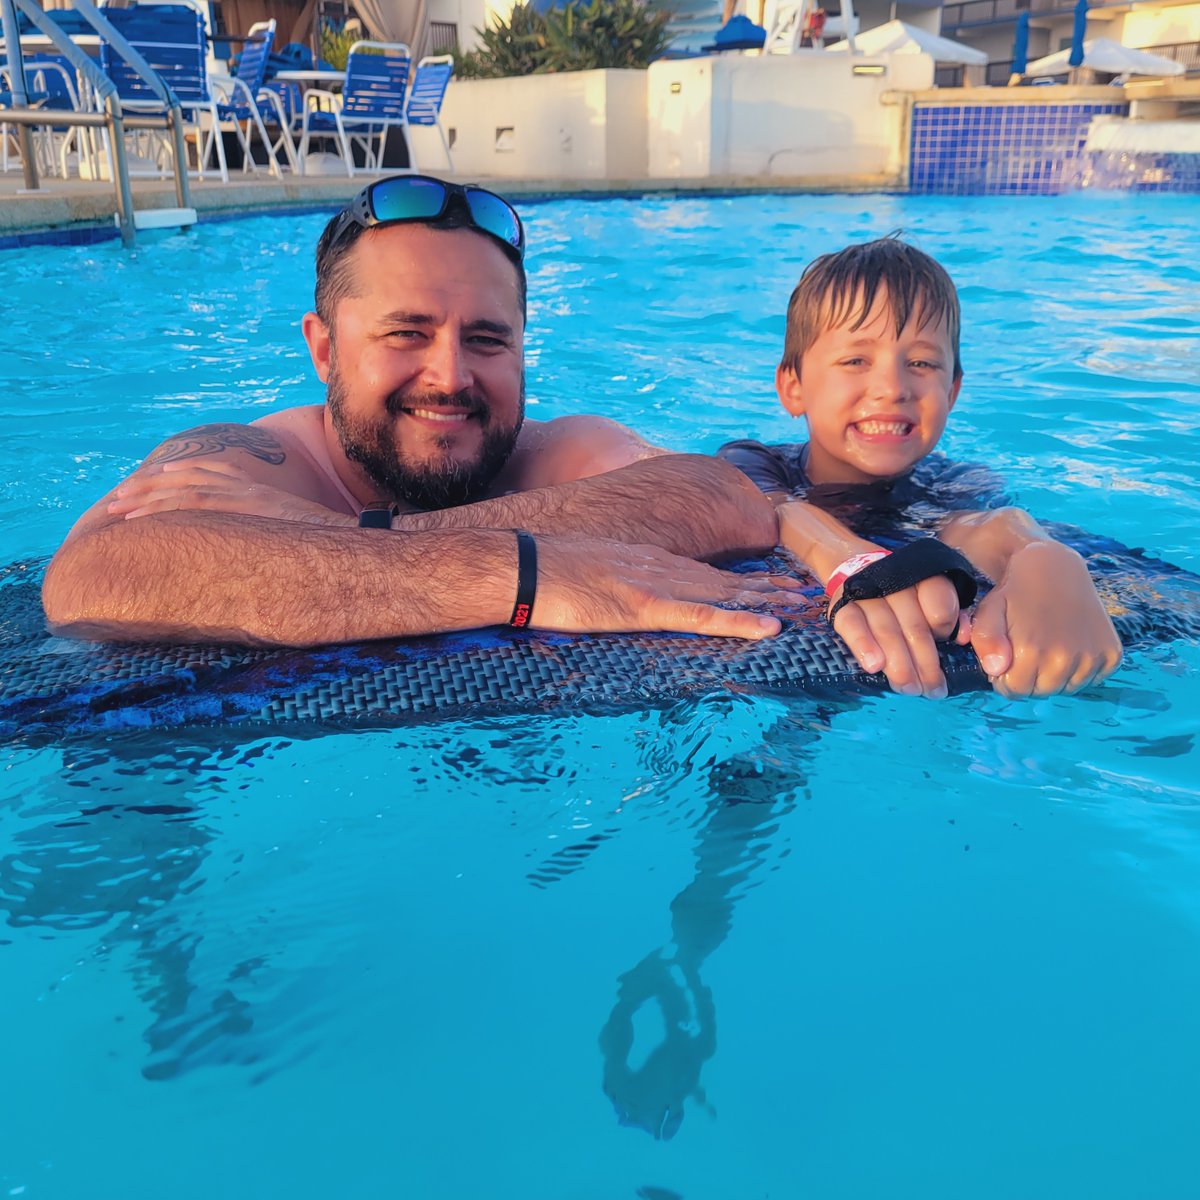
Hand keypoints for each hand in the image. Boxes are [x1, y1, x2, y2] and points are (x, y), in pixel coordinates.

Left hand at [108, 460, 355, 527]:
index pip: (209, 475)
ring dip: (145, 498)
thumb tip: (265, 554)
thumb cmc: (330, 545)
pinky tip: (137, 516)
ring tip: (115, 508)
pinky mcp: (247, 508)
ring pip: (183, 489)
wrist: (355, 539)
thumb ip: (275, 535)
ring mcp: (248, 496)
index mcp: (259, 491)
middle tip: (118, 498)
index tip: (149, 484)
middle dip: (149, 488)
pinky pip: (195, 503)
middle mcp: (250, 487)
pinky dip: (162, 506)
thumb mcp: (296, 536)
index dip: (175, 478)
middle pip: (189, 478)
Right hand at [533, 537, 804, 639]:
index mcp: (647, 560)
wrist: (521, 566)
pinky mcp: (646, 606)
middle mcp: (660, 567)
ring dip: (764, 601)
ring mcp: (656, 585)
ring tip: (799, 606)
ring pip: (724, 593)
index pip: (704, 570)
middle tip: (802, 591)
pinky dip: (738, 620)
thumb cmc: (545, 573)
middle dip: (764, 585)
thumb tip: (622, 592)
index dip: (740, 576)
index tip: (769, 581)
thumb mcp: (590, 571)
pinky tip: (767, 627)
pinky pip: (702, 616)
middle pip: (724, 578)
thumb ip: (615, 579)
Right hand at [831, 574, 970, 697]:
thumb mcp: (930, 599)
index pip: (940, 607)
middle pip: (915, 627)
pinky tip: (874, 666)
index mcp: (925, 580)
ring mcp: (867, 592)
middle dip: (925, 663)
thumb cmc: (904, 597)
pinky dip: (863, 645)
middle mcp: (897, 583)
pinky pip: (852, 624)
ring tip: (908, 688)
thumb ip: (951, 617)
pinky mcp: (842, 603)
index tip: (947, 646)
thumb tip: (962, 638)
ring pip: (886, 630)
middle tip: (932, 691)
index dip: (944, 630)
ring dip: (898, 663)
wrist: (856, 568)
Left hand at [970, 541, 1121, 697]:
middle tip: (1027, 647)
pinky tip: (1069, 643)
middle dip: (1028, 676)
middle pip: (1040, 692)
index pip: (1015, 691)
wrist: (1055, 566)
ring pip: (1066, 688)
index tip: (1006, 657)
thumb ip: (985, 641)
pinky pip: (1090, 679)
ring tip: (1047, 643)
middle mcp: (1065, 657)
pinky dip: (1078, 669)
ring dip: (1053, 674)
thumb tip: (996, 669)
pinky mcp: (1112, 654)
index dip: (1005, 677)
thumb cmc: (1015, 592)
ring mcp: (1092, 657)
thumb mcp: (989, 611)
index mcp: (1032, 650)